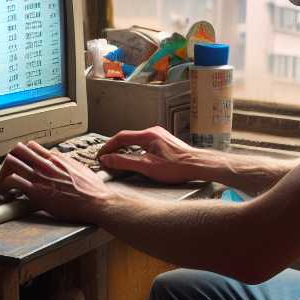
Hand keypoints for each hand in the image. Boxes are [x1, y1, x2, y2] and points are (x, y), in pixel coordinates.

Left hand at [0, 141, 115, 223]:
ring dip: (3, 172)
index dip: (22, 153)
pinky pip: (12, 181)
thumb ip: (67, 164)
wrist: (97, 202)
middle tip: (7, 172)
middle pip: (18, 149)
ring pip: (11, 161)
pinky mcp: (36, 191)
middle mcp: (46, 164)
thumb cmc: (93, 190)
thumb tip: (62, 162)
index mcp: (56, 159)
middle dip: (10, 160)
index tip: (20, 162)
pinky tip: (5, 193)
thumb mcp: (80, 168)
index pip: (31, 146)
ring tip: (2, 183)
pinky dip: (4, 186)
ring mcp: (40, 176)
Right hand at [97, 126, 212, 184]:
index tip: (101, 155)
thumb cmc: (177, 167)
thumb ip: (124, 162)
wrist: (198, 165)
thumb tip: (108, 160)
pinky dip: (136, 149)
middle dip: (115, 147)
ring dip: (126, 148)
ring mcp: (160, 136)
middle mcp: (153, 132)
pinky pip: (145, 143)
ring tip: (118, 159)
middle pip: (128, 137)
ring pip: (136, 140)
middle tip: (107, 157)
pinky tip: (136, 158)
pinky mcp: (165, 142)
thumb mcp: (146, 167)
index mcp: (147, 135)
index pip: (120, 137)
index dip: (108, 146)